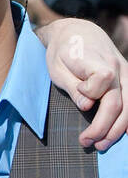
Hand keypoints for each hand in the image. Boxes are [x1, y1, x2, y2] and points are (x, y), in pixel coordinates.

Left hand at [39, 17, 127, 148]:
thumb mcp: (57, 68)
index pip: (102, 78)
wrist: (78, 33)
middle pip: (117, 101)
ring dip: (117, 129)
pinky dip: (127, 120)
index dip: (90, 90)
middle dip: (103, 126)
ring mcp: (126, 74)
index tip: (78, 90)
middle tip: (86, 142)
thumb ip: (72, 87)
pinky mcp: (127, 79)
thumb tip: (87, 106)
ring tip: (101, 144)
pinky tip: (120, 134)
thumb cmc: (63, 52)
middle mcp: (117, 67)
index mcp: (96, 60)